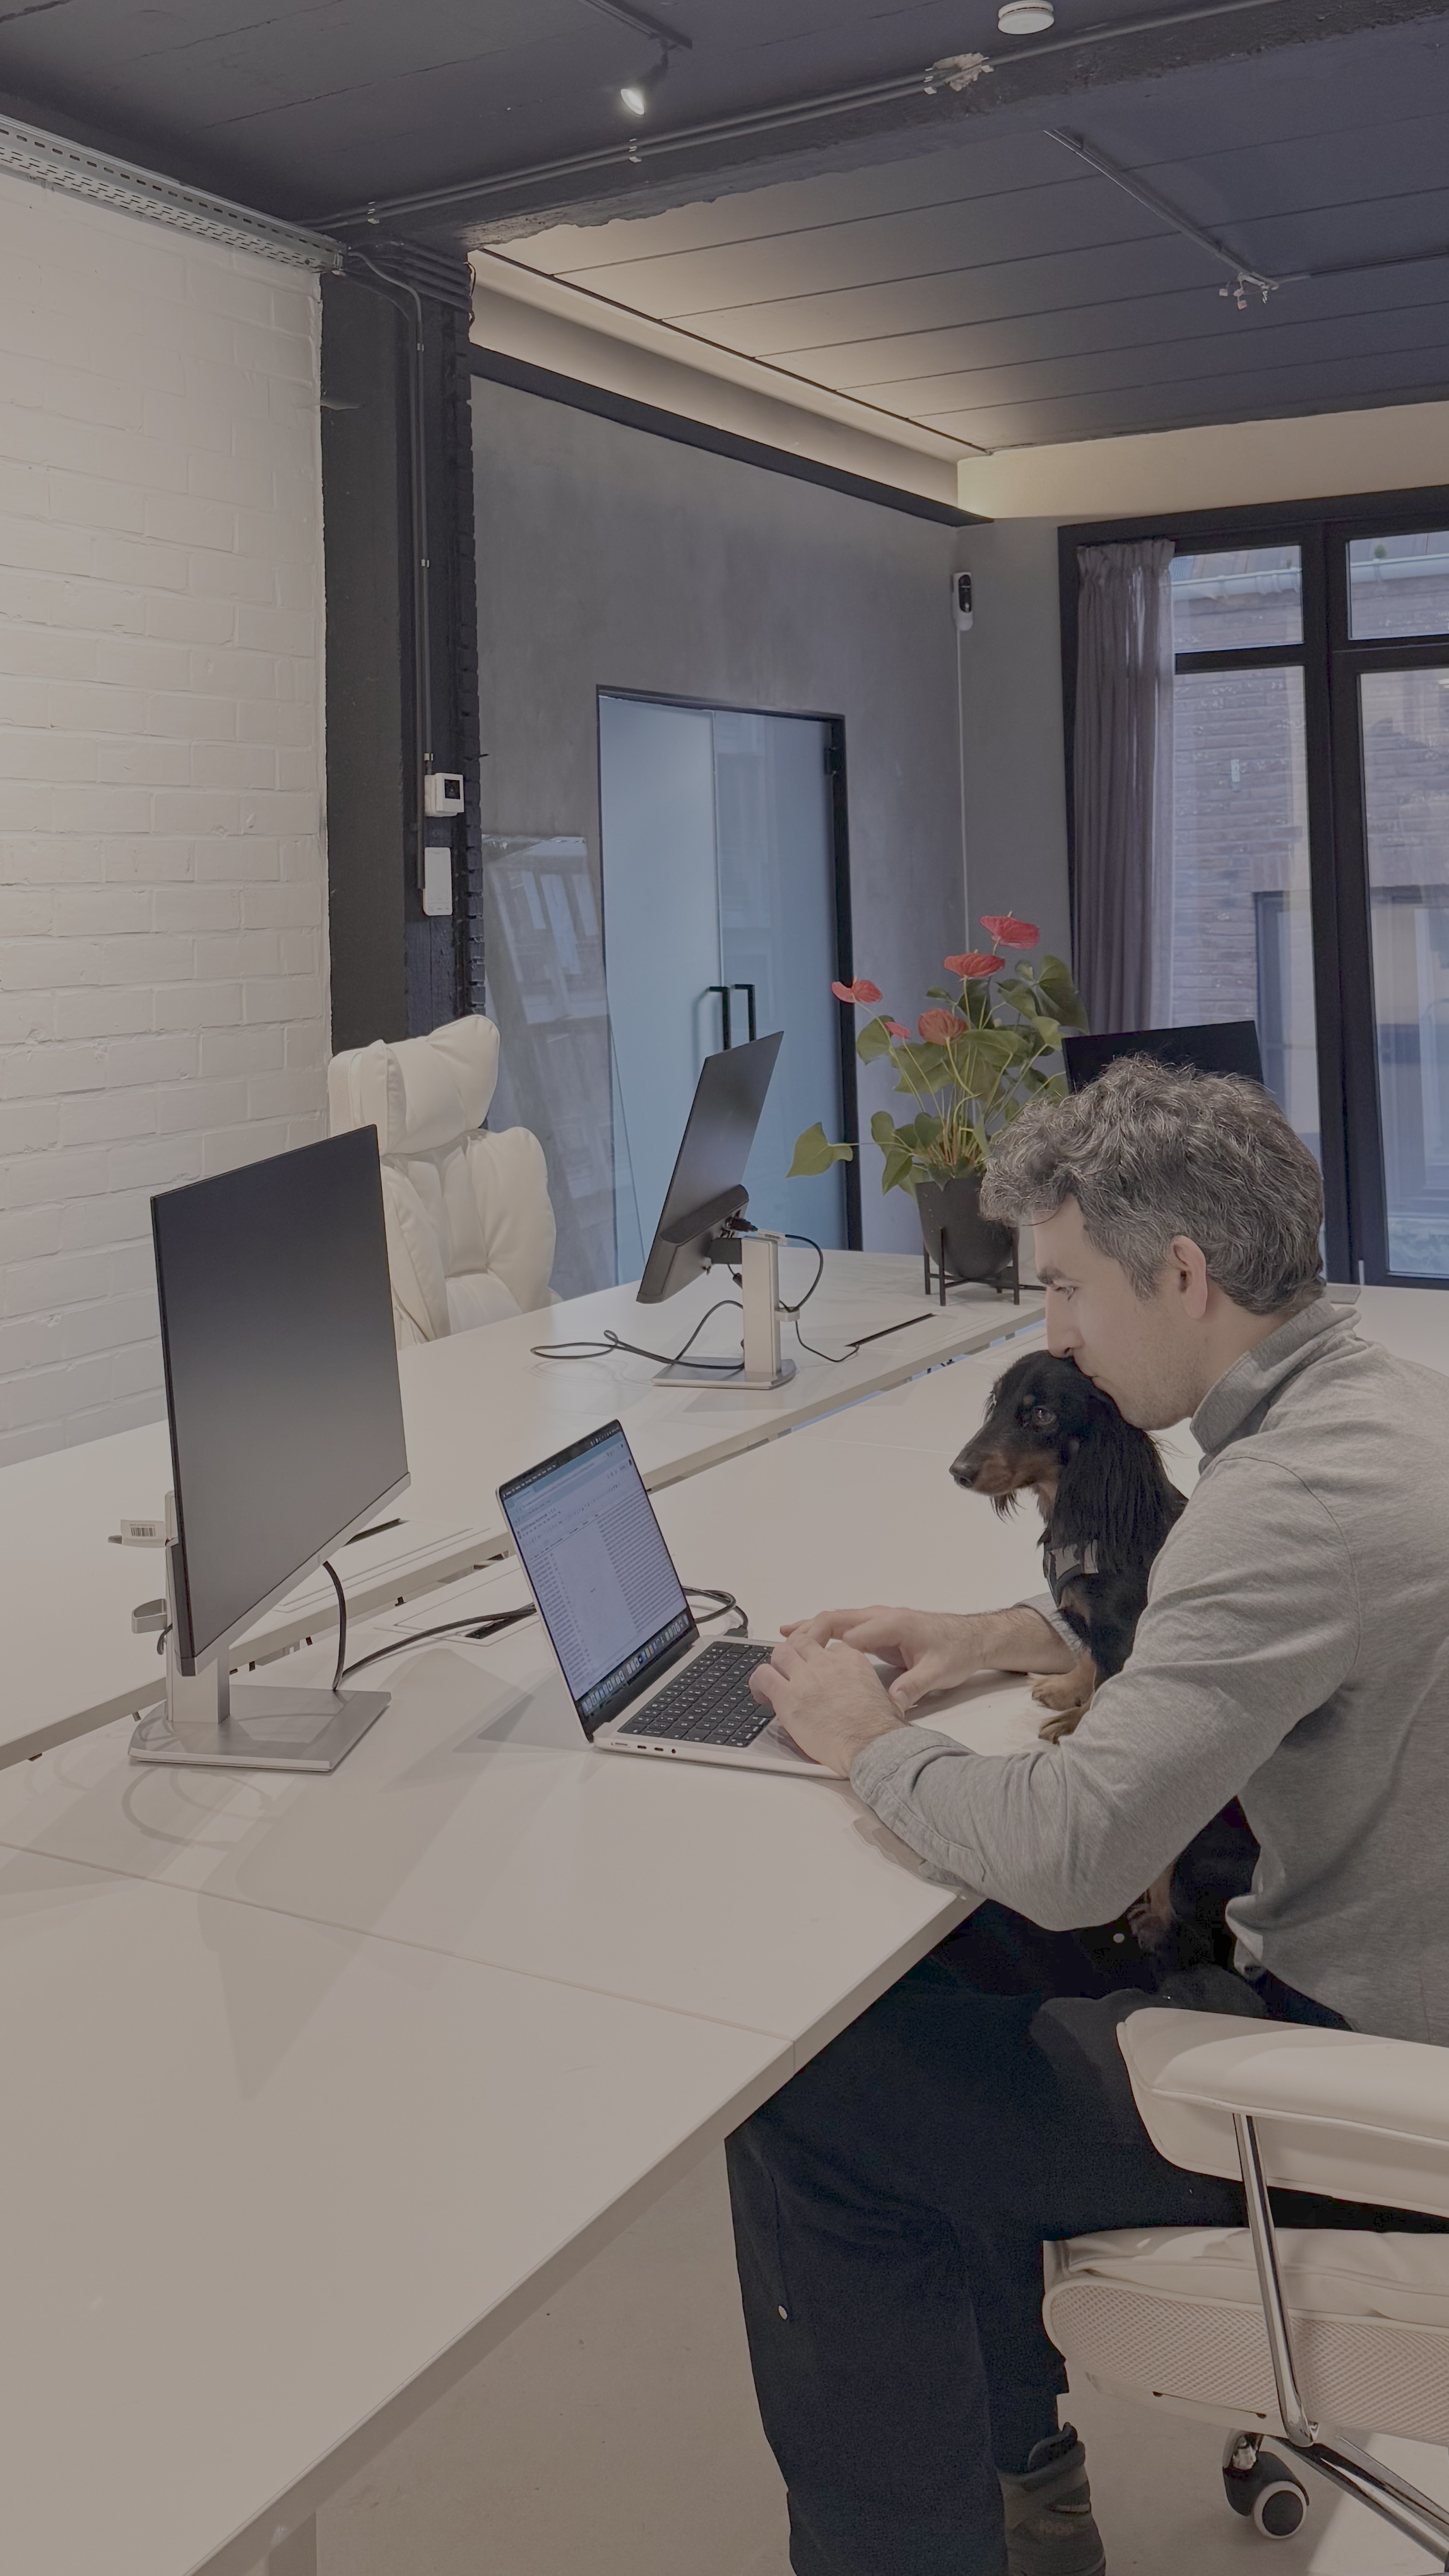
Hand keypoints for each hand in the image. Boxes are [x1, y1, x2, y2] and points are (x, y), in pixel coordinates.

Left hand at [749, 1632, 904, 1776]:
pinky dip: (758, 1682)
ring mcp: (805, 1677)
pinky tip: (760, 1694)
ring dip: (776, 1664)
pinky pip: (764, 1676)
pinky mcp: (787, 1696)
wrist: (869, 1745)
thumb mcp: (883, 1697)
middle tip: (789, 1669)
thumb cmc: (878, 1729)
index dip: (819, 1659)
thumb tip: (877, 1698)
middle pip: (801, 1643)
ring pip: (780, 1652)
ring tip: (774, 1679)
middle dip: (794, 1654)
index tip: (816, 1671)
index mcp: (851, 1660)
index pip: (828, 1647)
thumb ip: (871, 1689)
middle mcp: (826, 1663)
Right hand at [780, 1605, 984, 1713]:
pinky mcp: (876, 1629)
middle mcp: (881, 1618)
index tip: (809, 1659)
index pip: (852, 1632)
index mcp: (894, 1624)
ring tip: (784, 1638)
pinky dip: (822, 1631)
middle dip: (809, 1631)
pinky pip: (843, 1626)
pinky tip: (804, 1636)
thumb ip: (914, 1685)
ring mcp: (877, 1621)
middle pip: (836, 1618)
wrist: (970, 1638)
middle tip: (785, 1646)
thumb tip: (894, 1701)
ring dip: (811, 1628)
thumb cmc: (955, 1650)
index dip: (828, 1644)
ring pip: (836, 1619)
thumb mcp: (938, 1672)